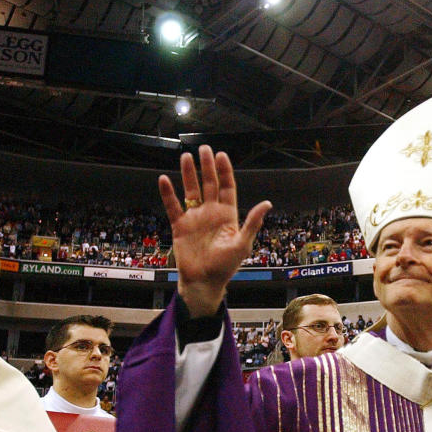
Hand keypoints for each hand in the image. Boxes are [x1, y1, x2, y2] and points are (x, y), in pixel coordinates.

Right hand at [160, 145, 270, 316]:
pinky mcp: (180, 226)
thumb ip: (252, 222)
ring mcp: (195, 218)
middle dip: (206, 166)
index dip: (224, 172)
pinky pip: (173, 206)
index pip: (226, 188)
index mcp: (228, 215)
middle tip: (204, 149)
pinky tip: (164, 180)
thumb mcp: (242, 243)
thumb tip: (267, 203)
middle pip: (209, 184)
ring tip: (185, 157)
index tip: (221, 155)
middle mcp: (211, 213)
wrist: (204, 282)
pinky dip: (168, 194)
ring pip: (191, 190)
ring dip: (188, 174)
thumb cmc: (226, 266)